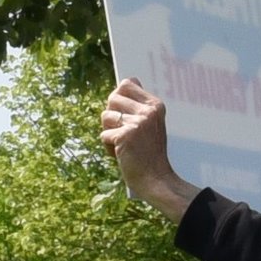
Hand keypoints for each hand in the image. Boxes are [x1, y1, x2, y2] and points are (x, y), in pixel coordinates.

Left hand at [99, 81, 194, 220]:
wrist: (157, 180)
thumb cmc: (150, 153)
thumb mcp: (151, 124)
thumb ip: (138, 104)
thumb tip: (127, 80)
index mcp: (155, 105)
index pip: (126, 83)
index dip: (119, 100)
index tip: (127, 117)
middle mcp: (148, 111)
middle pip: (112, 98)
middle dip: (112, 117)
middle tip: (125, 133)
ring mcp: (137, 122)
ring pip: (105, 117)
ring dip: (109, 133)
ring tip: (124, 145)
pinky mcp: (125, 136)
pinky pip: (104, 135)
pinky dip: (109, 148)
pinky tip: (122, 155)